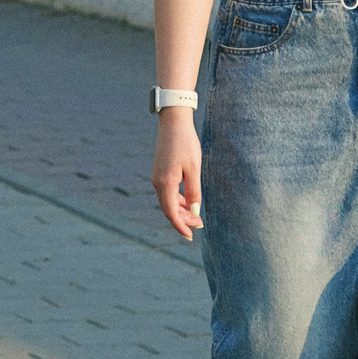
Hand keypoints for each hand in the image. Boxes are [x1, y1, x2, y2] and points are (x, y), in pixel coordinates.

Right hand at [152, 112, 202, 238]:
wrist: (174, 122)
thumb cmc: (186, 143)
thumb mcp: (194, 168)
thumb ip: (194, 191)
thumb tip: (195, 211)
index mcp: (165, 183)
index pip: (171, 213)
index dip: (181, 226)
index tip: (191, 236)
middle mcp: (158, 182)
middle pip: (169, 209)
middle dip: (183, 220)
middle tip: (200, 225)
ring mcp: (157, 177)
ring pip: (168, 201)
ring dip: (181, 211)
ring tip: (196, 216)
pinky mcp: (160, 172)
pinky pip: (168, 193)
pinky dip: (178, 200)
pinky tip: (189, 202)